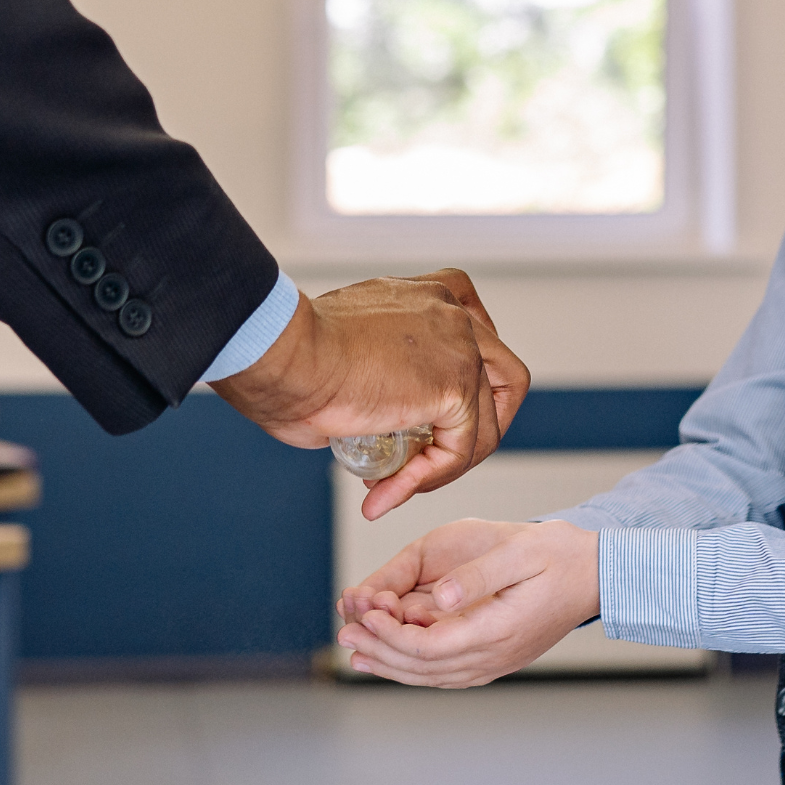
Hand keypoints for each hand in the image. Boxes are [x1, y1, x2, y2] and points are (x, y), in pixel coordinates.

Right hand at [210, 269, 529, 519]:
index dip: (466, 386)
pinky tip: (387, 492)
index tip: (429, 422)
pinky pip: (461, 448)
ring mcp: (461, 345)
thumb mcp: (343, 350)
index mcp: (424, 293)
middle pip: (502, 374)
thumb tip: (363, 408)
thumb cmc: (287, 357)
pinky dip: (429, 478)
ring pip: (487, 420)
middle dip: (477, 425)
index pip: (475, 337)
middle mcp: (450, 309)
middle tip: (433, 460)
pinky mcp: (456, 386)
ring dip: (448, 463)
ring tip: (398, 487)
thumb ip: (370, 369)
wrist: (282, 358)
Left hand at [336, 520, 599, 688]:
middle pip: (423, 668)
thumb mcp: (520, 552)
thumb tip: (440, 597)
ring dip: (391, 666)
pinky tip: (394, 659)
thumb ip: (478, 576)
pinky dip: (414, 668)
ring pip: (432, 676)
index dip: (390, 635)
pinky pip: (447, 673)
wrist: (598, 575)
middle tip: (345, 635)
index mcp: (498, 630)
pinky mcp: (496, 657)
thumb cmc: (560, 557)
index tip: (364, 614)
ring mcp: (497, 662)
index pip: (429, 647)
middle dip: (380, 651)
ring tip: (357, 652)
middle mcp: (495, 656)